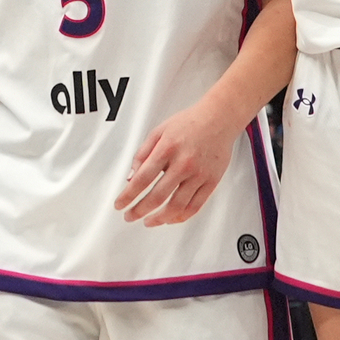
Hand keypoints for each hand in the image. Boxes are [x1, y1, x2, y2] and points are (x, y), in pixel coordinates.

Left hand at [115, 100, 244, 226]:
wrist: (219, 118)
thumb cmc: (190, 123)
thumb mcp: (159, 131)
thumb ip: (142, 153)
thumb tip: (131, 177)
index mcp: (167, 149)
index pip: (142, 179)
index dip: (127, 196)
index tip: (120, 204)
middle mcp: (184, 164)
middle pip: (157, 197)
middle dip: (139, 211)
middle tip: (130, 216)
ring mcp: (199, 174)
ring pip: (176, 206)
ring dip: (159, 218)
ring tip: (149, 221)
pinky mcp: (212, 181)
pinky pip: (195, 206)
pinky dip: (181, 216)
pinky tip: (171, 218)